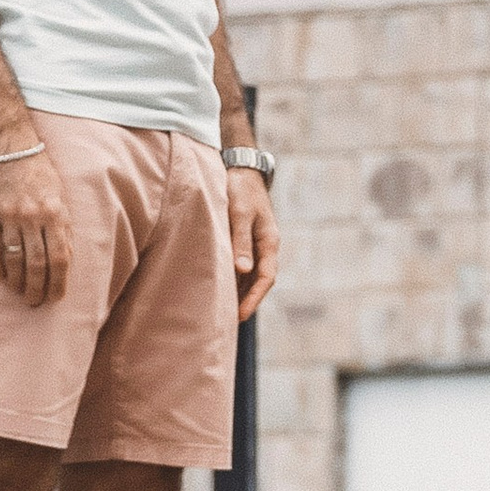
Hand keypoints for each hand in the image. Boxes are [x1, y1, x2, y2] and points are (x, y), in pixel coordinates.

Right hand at [0, 142, 73, 304]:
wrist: (8, 145)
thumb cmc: (39, 172)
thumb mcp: (60, 195)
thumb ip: (63, 226)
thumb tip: (65, 259)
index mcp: (54, 212)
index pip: (59, 258)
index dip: (58, 283)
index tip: (56, 297)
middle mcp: (32, 216)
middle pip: (36, 264)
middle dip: (37, 289)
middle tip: (36, 302)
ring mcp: (7, 216)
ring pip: (13, 261)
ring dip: (18, 283)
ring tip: (21, 293)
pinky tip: (2, 279)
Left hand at [227, 167, 278, 321]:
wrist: (240, 168)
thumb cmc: (240, 189)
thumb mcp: (239, 214)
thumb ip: (240, 241)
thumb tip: (243, 270)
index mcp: (269, 241)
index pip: (266, 277)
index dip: (254, 298)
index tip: (241, 316)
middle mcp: (264, 246)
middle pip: (258, 281)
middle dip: (246, 301)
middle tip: (228, 322)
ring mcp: (255, 243)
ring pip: (249, 275)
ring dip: (238, 292)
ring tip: (222, 311)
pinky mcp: (243, 240)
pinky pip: (240, 265)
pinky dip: (232, 278)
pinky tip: (219, 287)